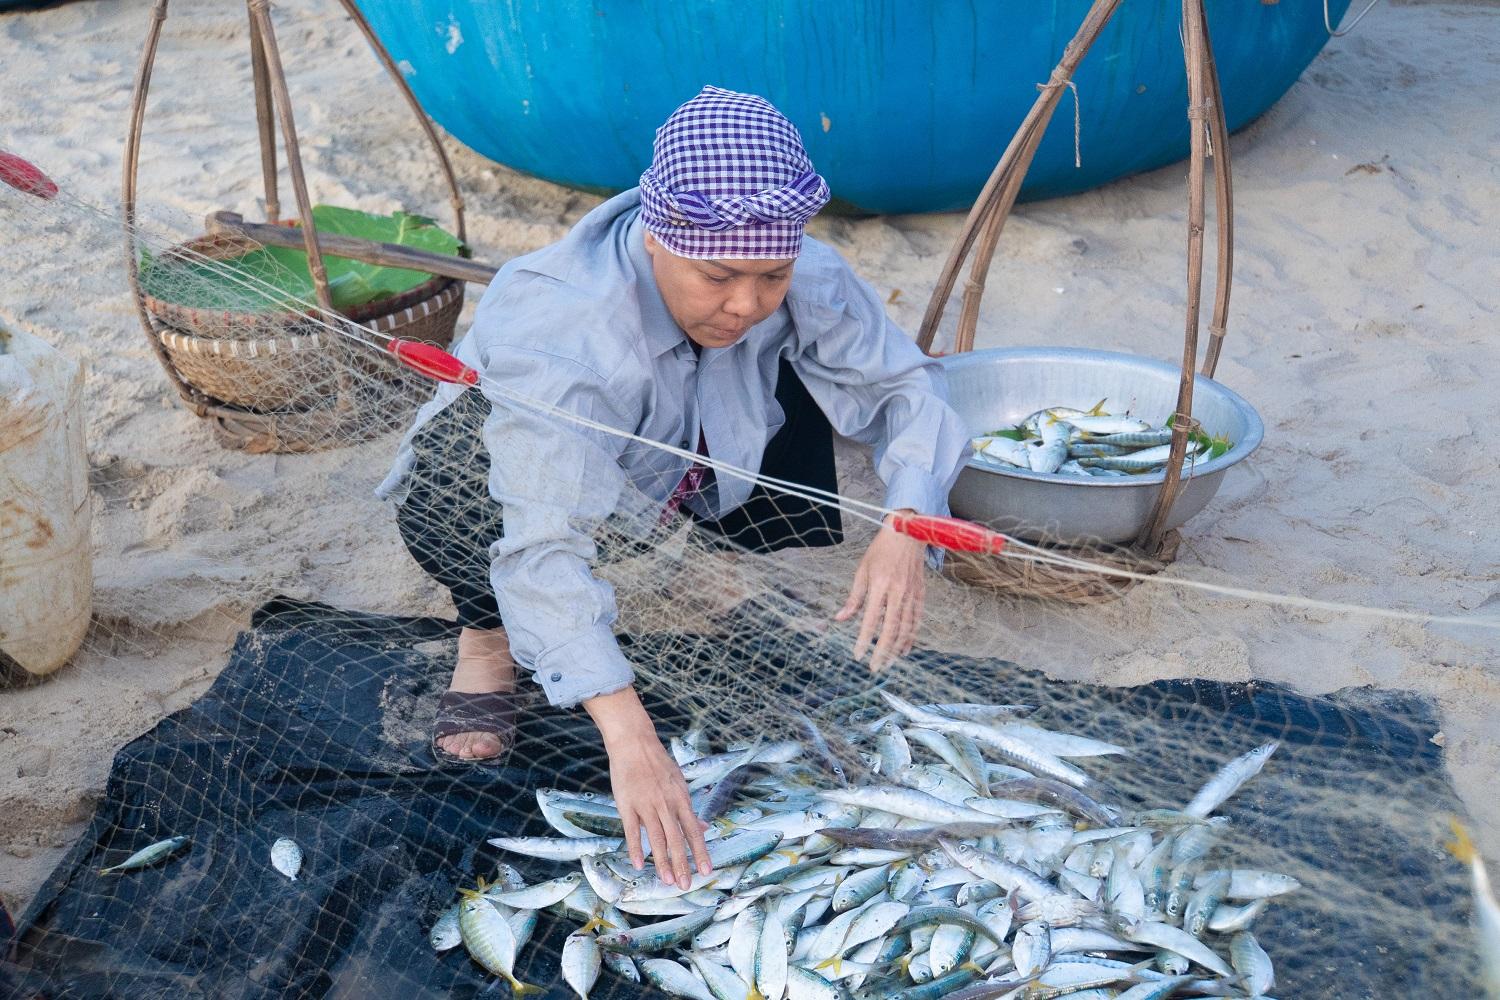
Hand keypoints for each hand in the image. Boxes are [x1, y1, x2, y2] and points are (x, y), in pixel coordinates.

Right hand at [583, 687, 710, 888]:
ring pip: (657, 838)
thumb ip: (689, 809)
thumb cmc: (659, 765)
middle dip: (682, 864)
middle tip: (686, 885)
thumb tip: (704, 827)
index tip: (707, 872)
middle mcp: (666, 804)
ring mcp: (646, 805)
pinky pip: (632, 830)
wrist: (635, 744)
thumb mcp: (679, 784)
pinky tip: (639, 864)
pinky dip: (636, 848)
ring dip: (662, 862)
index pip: (693, 831)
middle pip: (677, 839)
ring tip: (667, 881)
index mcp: (681, 800)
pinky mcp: (627, 805)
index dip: (700, 852)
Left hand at [834, 509, 926, 670]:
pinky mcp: (921, 594)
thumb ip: (854, 597)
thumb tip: (840, 618)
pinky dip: (911, 636)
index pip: (871, 619)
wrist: (909, 533)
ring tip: (888, 662)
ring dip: (897, 648)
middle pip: (891, 629)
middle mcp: (898, 592)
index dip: (864, 639)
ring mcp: (912, 594)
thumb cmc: (881, 550)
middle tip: (874, 668)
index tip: (857, 655)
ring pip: (906, 628)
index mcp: (881, 585)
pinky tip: (905, 648)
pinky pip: (917, 620)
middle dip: (882, 651)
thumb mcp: (862, 570)